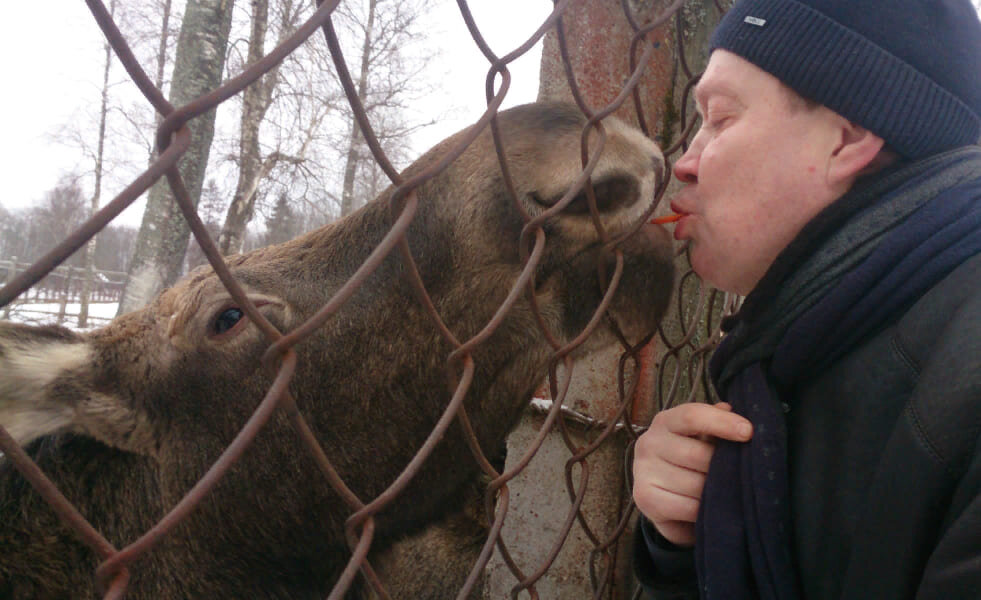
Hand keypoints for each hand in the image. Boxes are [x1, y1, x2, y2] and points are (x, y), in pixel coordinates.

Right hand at [632, 402, 752, 546]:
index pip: (691, 416)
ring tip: (721, 493)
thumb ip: (716, 423)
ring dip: (715, 492)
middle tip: (735, 476)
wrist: (664, 501)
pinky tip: (705, 508)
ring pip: (696, 484)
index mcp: (665, 422)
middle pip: (698, 454)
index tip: (748, 432)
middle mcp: (649, 442)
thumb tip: (730, 409)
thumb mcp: (702, 440)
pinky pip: (688, 506)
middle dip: (722, 468)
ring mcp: (643, 471)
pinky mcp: (645, 499)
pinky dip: (703, 511)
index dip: (722, 423)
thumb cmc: (689, 463)